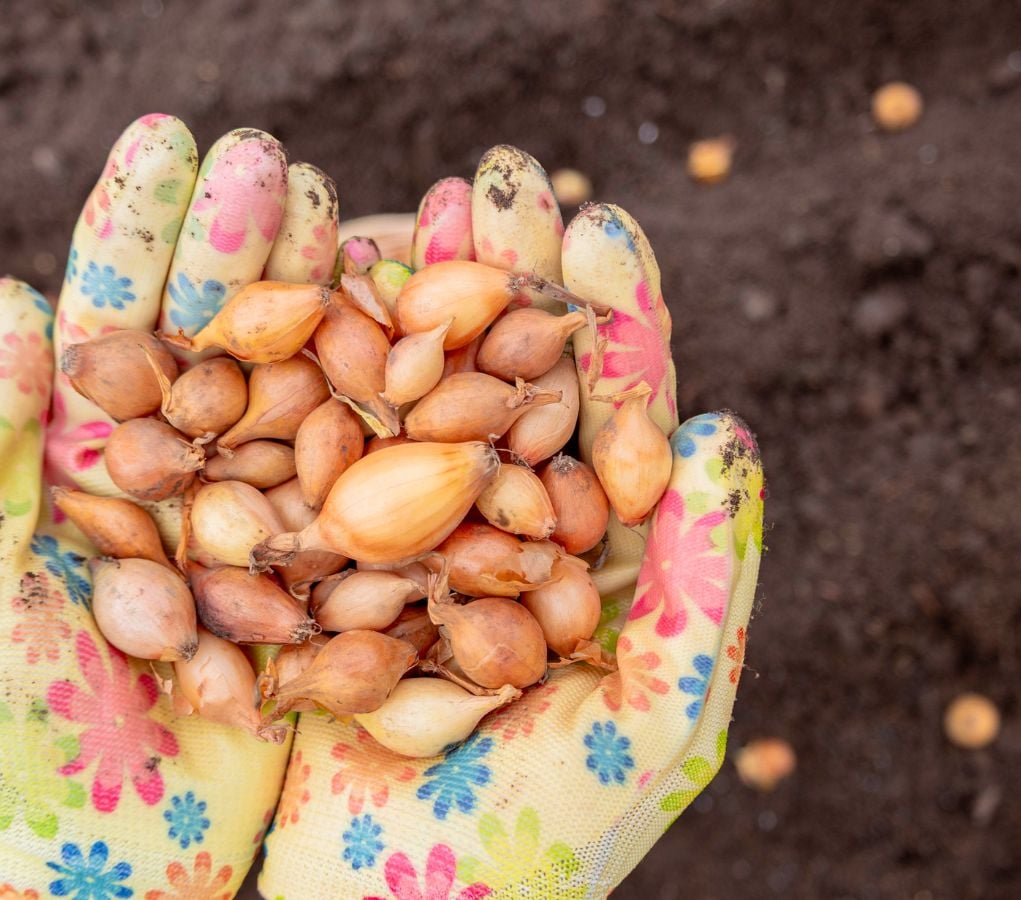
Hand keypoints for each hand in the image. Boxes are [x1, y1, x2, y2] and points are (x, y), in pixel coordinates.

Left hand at [0, 115, 339, 897]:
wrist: (103, 876)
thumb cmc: (10, 739)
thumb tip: (3, 296)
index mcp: (90, 460)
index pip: (118, 314)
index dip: (144, 225)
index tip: (176, 138)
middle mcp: (184, 475)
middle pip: (221, 334)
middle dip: (248, 244)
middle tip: (280, 163)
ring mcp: (264, 521)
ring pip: (310, 395)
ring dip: (340, 312)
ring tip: (375, 227)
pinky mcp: (333, 582)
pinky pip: (374, 491)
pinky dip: (411, 422)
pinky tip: (448, 353)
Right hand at [259, 150, 764, 897]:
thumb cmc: (546, 848)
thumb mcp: (655, 720)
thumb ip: (699, 581)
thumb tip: (723, 431)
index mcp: (602, 566)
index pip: (616, 421)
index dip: (612, 323)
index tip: (596, 227)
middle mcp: (507, 543)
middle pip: (513, 391)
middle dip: (506, 285)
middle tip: (491, 182)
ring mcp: (411, 553)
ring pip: (414, 412)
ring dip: (406, 310)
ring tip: (396, 213)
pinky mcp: (321, 575)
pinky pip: (320, 468)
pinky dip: (311, 386)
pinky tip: (298, 304)